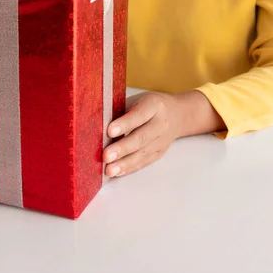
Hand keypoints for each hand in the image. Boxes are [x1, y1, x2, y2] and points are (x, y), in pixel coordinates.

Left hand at [103, 90, 224, 177]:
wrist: (177, 114)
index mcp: (154, 105)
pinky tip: (117, 172)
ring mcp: (162, 140)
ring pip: (143, 153)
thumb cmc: (148, 105)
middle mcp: (161, 123)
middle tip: (106, 156)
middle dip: (122, 148)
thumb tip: (96, 125)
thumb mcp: (137, 100)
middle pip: (141, 137)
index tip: (109, 131)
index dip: (125, 123)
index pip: (139, 115)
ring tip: (109, 170)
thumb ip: (121, 111)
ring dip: (124, 163)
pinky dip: (130, 168)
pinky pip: (144, 162)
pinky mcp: (160, 153)